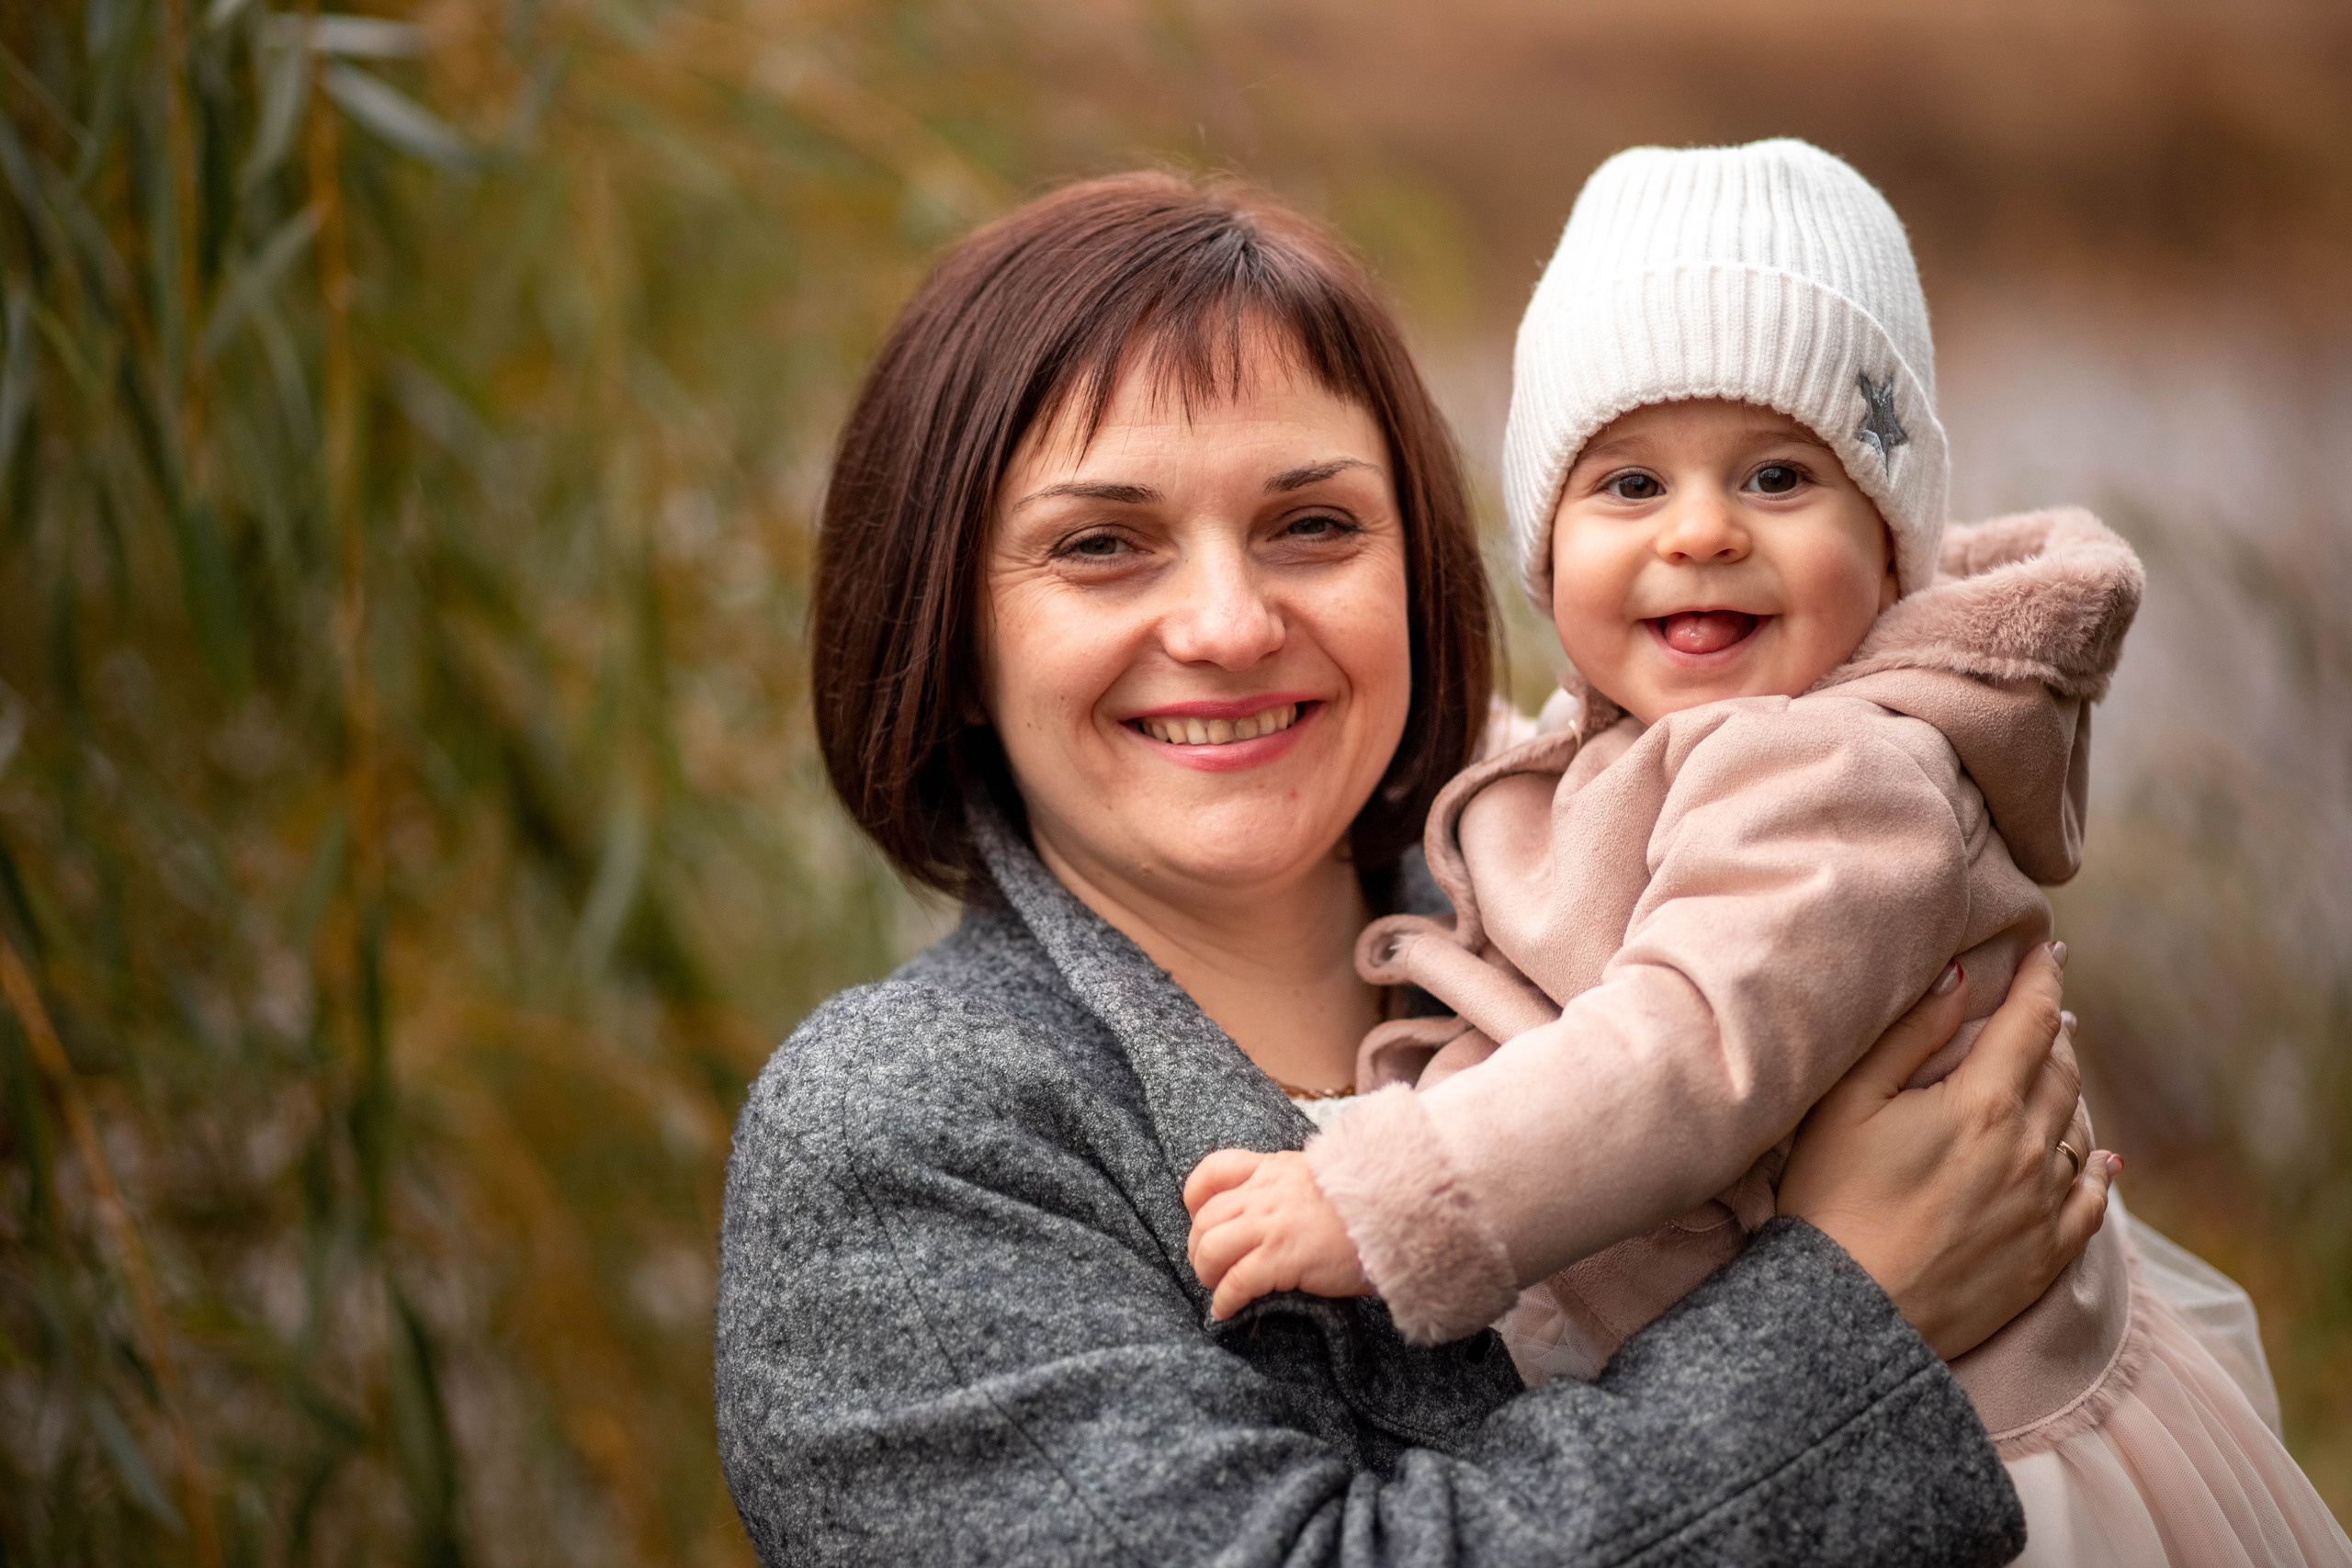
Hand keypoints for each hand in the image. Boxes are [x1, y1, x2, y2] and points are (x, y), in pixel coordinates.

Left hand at [1183, 1149, 1371, 1319]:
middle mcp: (1265, 1194)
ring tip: (1218, 1289)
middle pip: (1205, 1218)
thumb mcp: (1322, 1177)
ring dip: (1206, 1273)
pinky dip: (1224, 1301)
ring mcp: (1271, 1225)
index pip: (1213, 1171)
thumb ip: (1289, 1189)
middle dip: (1197, 1247)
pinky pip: (1236, 1282)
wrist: (1399, 1214)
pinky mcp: (1282, 1259)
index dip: (1196, 1200)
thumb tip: (1270, 1215)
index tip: (1200, 1220)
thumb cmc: (1367, 1203)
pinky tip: (1226, 1311)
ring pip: (1210, 1248)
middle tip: (1209, 1267)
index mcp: (1273, 1169)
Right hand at [1778, 943, 2117, 1359]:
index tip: (2048, 947)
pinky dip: (2098, 1170)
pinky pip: (2090, 1203)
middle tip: (2048, 1005)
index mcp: (1982, 1104)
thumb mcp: (1848, 1103)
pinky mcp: (2044, 1258)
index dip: (2041, 978)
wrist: (1849, 1316)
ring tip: (2062, 1066)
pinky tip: (2103, 1159)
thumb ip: (1909, 1034)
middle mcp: (2028, 1151)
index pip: (2030, 1022)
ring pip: (2077, 1130)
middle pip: (2061, 1071)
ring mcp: (2042, 1208)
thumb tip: (1961, 977)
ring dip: (2072, 1089)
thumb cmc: (1831, 1201)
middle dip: (2055, 1029)